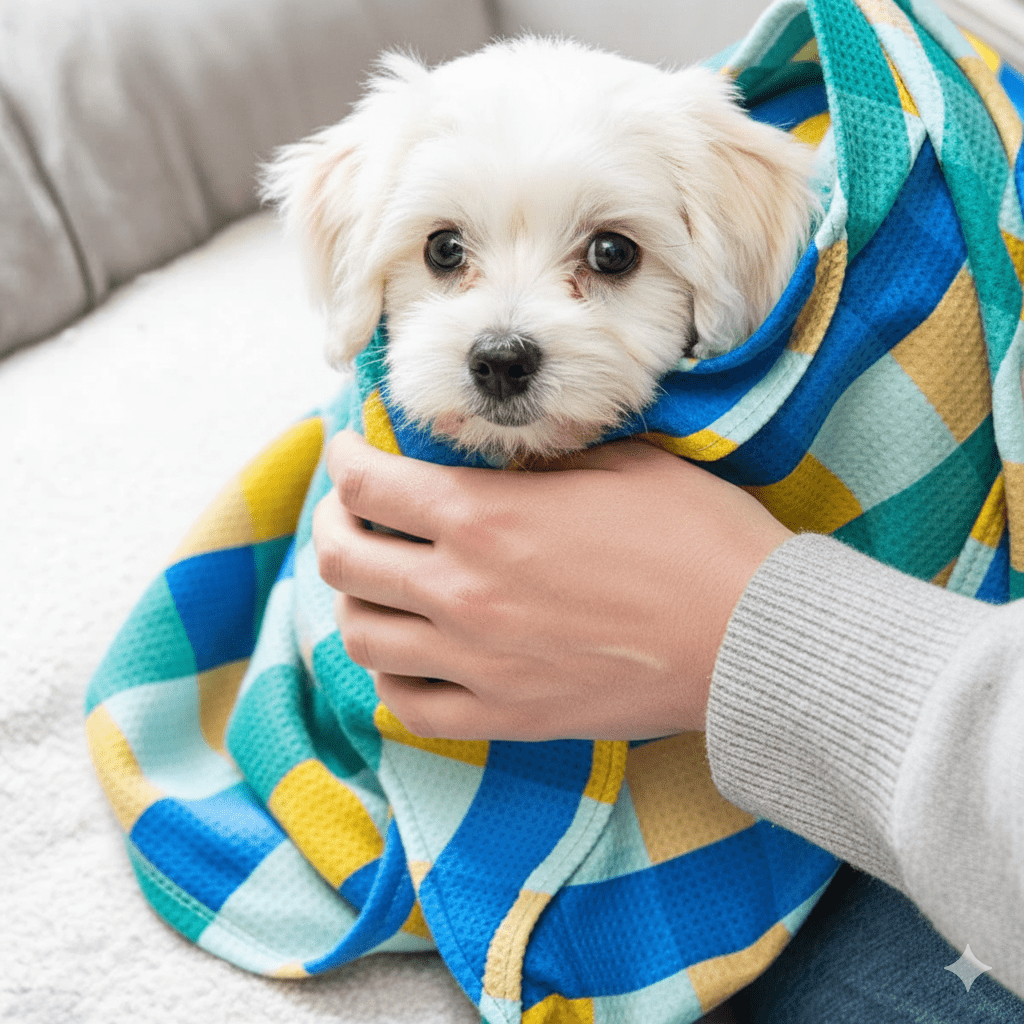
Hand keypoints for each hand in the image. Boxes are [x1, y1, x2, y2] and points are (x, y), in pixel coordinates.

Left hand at [313, 431, 791, 740]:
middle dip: (332, 522)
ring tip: (375, 583)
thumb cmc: (697, 539)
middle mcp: (462, 591)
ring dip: (354, 600)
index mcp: (485, 517)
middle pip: (343, 560)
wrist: (751, 638)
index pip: (366, 485)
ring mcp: (477, 664)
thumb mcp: (618, 463)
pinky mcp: (505, 717)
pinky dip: (391, 677)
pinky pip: (409, 707)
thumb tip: (495, 460)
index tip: (350, 452)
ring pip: (361, 637)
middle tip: (349, 511)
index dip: (345, 459)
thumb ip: (535, 464)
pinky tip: (410, 654)